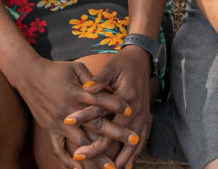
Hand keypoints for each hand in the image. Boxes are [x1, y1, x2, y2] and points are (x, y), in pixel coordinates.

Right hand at [14, 58, 129, 168]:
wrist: (29, 75)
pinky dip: (68, 161)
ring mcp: (59, 122)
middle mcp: (70, 110)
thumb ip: (93, 78)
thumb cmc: (55, 69)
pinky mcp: (50, 130)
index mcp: (78, 93)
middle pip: (96, 125)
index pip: (101, 100)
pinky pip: (58, 149)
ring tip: (111, 166)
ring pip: (81, 142)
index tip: (131, 110)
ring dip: (96, 155)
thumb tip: (109, 87)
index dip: (116, 104)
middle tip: (133, 141)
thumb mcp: (75, 67)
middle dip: (116, 134)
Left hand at [64, 47, 152, 167]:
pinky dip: (133, 154)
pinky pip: (141, 140)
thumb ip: (100, 79)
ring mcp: (142, 116)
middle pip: (118, 136)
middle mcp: (136, 110)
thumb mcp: (111, 67)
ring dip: (120, 159)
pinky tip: (126, 166)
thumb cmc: (124, 63)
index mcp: (126, 97)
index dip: (88, 125)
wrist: (142, 59)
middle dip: (99, 150)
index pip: (105, 117)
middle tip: (81, 158)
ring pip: (133, 143)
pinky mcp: (144, 118)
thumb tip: (86, 88)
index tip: (72, 138)